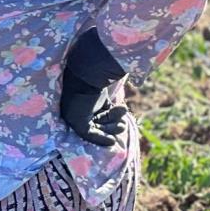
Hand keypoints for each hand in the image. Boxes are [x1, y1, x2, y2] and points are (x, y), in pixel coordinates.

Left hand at [60, 29, 129, 146]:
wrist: (91, 68)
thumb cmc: (98, 72)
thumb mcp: (106, 84)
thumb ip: (112, 92)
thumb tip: (136, 81)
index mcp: (79, 98)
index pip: (96, 112)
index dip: (111, 116)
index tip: (123, 110)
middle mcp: (74, 107)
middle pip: (97, 121)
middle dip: (113, 123)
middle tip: (124, 118)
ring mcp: (73, 115)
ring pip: (97, 128)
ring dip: (112, 127)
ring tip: (122, 120)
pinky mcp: (76, 121)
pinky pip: (90, 134)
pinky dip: (101, 139)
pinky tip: (112, 142)